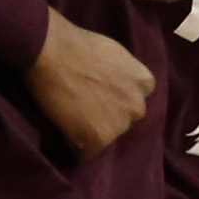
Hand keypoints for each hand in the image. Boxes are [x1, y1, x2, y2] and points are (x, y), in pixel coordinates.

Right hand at [25, 9, 152, 157]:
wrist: (53, 52)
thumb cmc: (78, 45)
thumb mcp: (115, 55)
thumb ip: (123, 75)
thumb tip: (116, 84)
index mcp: (145, 83)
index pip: (134, 99)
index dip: (114, 97)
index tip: (99, 92)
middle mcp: (138, 107)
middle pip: (122, 119)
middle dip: (106, 115)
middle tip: (81, 104)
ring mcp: (119, 125)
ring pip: (106, 136)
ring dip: (90, 130)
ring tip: (70, 115)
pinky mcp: (98, 139)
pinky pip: (87, 153)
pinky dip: (74, 144)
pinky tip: (64, 127)